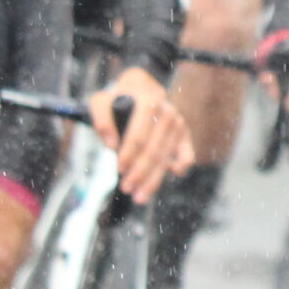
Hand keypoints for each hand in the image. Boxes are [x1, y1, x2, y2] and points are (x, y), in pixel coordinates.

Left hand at [89, 67, 193, 204]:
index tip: (119, 169)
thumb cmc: (117, 100)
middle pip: (153, 151)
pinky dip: (182, 166)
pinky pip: (187, 155)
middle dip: (140, 173)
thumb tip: (111, 145)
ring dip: (154, 180)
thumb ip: (101, 120)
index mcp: (148, 103)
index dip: (129, 155)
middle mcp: (167, 113)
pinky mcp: (184, 135)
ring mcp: (177, 125)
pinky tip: (172, 174)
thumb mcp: (101, 102)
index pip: (139, 136)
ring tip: (140, 197)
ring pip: (166, 158)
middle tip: (127, 189)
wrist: (140, 91)